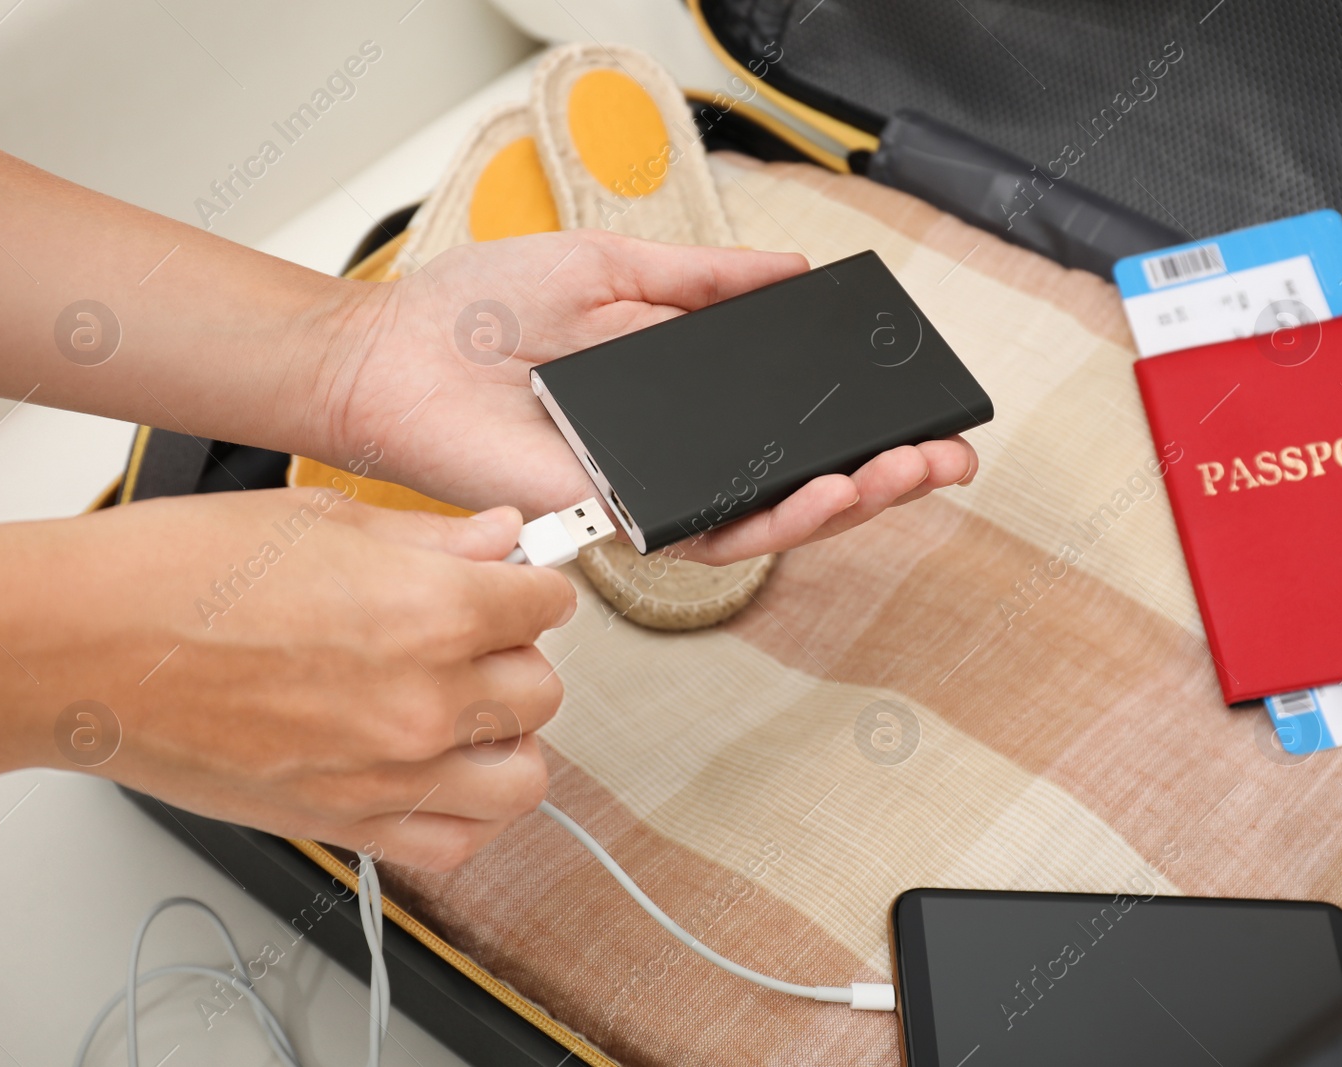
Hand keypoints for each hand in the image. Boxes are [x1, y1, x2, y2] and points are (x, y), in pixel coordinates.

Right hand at [0, 492, 573, 871]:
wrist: (80, 649)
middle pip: (543, 690)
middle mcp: (423, 699)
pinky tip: (440, 772)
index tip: (511, 585)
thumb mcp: (320, 519)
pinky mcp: (347, 824)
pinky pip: (456, 843)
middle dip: (516, 657)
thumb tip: (500, 535)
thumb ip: (433, 538)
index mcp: (430, 609)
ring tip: (465, 709)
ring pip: (524, 777)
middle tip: (472, 638)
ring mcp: (389, 773)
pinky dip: (466, 813)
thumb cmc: (175, 575)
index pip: (549, 603)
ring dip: (508, 741)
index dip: (531, 586)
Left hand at [325, 231, 978, 564]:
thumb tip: (792, 271)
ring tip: (904, 473)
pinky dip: (773, 518)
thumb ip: (704, 281)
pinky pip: (708, 533)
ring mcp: (653, 492)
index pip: (792, 418)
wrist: (400, 351)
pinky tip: (826, 492)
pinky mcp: (621, 522)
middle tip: (941, 454)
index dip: (862, 419)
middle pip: (800, 477)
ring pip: (770, 519)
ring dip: (848, 502)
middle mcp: (678, 451)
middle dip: (882, 472)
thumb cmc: (483, 311)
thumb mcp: (613, 270)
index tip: (922, 403)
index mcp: (683, 393)